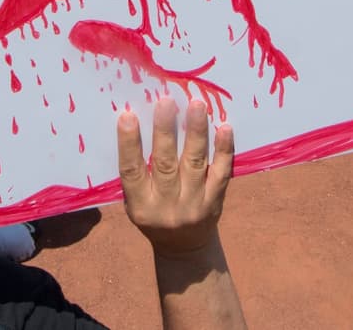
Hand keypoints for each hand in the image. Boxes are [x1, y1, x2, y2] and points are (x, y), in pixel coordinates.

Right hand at [118, 97, 232, 257]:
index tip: (128, 115)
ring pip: (195, 163)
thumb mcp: (135, 202)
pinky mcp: (215, 201)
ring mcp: (194, 204)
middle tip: (166, 102)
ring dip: (196, 132)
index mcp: (140, 205)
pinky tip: (224, 128)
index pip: (131, 171)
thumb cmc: (153, 215)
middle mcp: (167, 206)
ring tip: (197, 105)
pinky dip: (224, 149)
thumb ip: (136, 172)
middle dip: (165, 131)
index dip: (129, 144)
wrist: (184, 249)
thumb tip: (137, 122)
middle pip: (165, 164)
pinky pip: (222, 173)